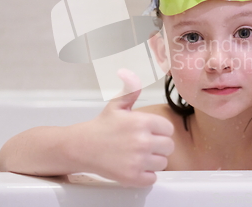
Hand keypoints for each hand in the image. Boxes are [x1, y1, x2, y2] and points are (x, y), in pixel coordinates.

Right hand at [67, 69, 173, 186]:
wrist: (82, 147)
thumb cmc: (101, 127)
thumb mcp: (116, 105)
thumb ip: (130, 90)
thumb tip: (129, 73)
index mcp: (141, 122)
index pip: (168, 129)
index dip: (160, 131)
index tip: (150, 132)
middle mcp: (142, 141)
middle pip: (169, 147)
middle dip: (159, 146)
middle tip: (144, 145)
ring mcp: (138, 160)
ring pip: (162, 163)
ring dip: (153, 161)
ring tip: (138, 156)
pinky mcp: (133, 177)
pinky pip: (153, 178)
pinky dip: (146, 175)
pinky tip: (135, 167)